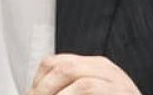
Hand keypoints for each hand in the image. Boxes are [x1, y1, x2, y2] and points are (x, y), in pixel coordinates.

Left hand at [27, 54, 141, 94]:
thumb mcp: (92, 92)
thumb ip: (71, 89)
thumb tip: (38, 93)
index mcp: (93, 66)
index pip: (55, 62)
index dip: (38, 81)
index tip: (31, 94)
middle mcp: (104, 68)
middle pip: (62, 67)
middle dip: (41, 88)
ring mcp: (115, 80)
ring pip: (74, 75)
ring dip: (53, 93)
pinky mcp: (121, 92)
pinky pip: (89, 86)